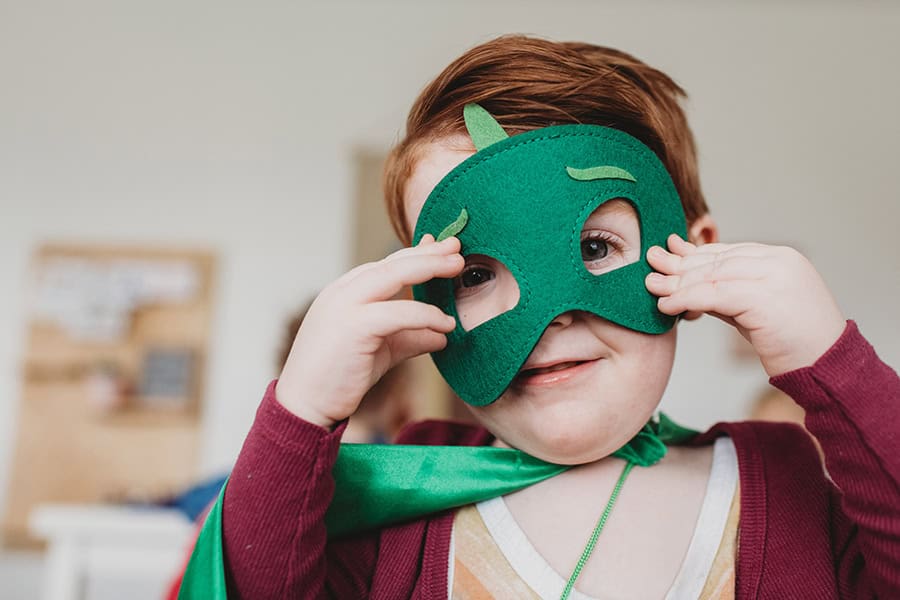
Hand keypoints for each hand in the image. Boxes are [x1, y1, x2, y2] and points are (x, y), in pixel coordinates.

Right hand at [276, 235, 462, 427]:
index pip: (386, 265)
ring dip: (429, 267)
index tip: (444, 248)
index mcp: (345, 292)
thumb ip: (409, 337)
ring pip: (394, 274)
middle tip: (458, 246)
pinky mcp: (353, 327)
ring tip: (458, 266)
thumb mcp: (381, 351)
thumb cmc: (338, 377)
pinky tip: (446, 324)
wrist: (304, 406)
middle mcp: (343, 292)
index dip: (417, 254)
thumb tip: (441, 335)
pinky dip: (426, 315)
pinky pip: (398, 313)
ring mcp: (345, 306)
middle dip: (429, 252)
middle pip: (392, 262)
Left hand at [645, 234, 845, 376]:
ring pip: (713, 275)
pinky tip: (667, 306)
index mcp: (781, 258)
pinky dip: (686, 299)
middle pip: (717, 261)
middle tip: (651, 265)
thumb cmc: (792, 343)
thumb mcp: (754, 310)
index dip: (695, 253)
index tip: (669, 252)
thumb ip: (725, 292)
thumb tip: (683, 284)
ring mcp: (775, 277)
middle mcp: (779, 261)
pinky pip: (715, 295)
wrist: (828, 367)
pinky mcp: (766, 298)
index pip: (728, 251)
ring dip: (678, 282)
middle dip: (680, 265)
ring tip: (653, 287)